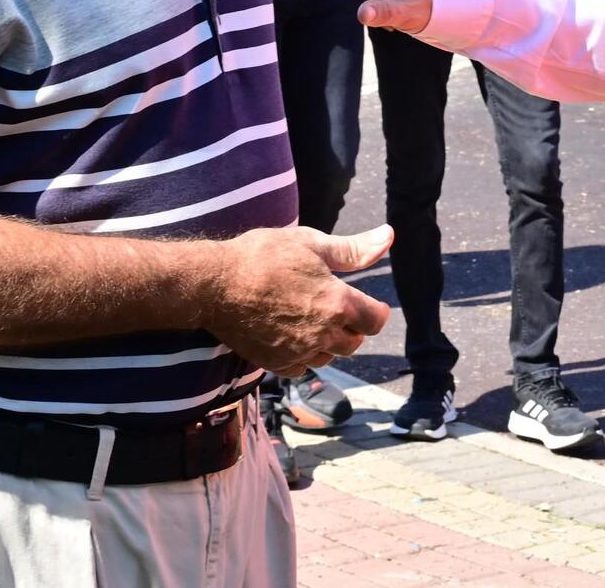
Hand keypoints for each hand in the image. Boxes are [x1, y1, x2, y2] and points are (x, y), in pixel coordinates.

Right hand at [208, 224, 394, 374]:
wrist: (215, 284)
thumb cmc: (263, 257)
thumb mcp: (311, 243)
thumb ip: (353, 249)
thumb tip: (388, 236)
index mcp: (338, 303)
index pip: (375, 320)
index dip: (376, 311)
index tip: (369, 304)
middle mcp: (323, 333)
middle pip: (354, 342)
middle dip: (353, 327)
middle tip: (339, 308)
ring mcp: (298, 352)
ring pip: (329, 357)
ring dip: (329, 343)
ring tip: (314, 320)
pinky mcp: (275, 363)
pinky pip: (301, 368)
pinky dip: (304, 356)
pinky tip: (293, 336)